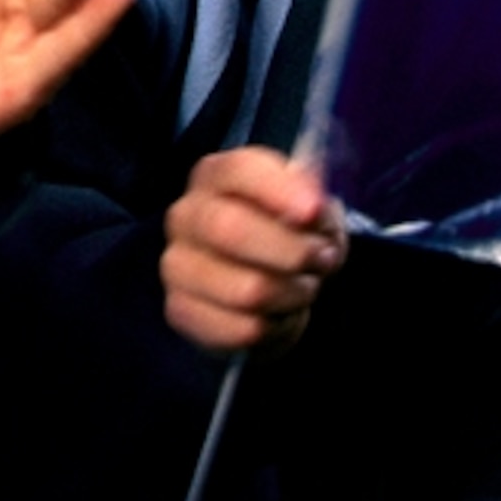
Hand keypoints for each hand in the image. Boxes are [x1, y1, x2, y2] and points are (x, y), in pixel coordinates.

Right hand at [160, 147, 344, 356]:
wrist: (266, 284)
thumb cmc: (287, 235)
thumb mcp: (312, 212)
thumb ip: (316, 205)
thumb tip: (313, 210)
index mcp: (216, 176)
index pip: (239, 171)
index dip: (278, 189)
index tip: (313, 211)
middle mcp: (187, 215)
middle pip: (230, 229)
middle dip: (291, 251)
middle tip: (323, 259)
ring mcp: (177, 265)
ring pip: (245, 289)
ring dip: (292, 294)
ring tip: (304, 288)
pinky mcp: (181, 310)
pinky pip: (240, 329)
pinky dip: (276, 326)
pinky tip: (279, 314)